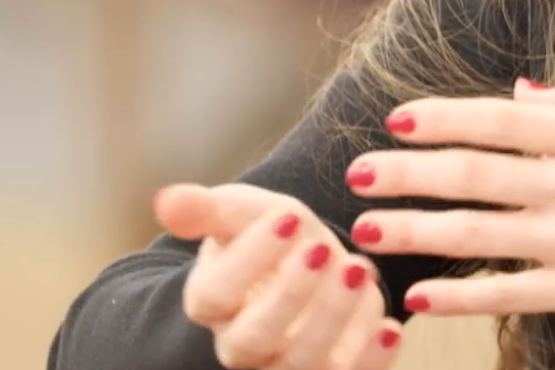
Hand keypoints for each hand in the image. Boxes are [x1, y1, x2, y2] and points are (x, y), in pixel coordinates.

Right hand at [156, 183, 404, 369]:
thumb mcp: (243, 212)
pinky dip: (371, 362)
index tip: (285, 218)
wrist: (313, 262)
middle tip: (320, 249)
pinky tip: (390, 326)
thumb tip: (164, 200)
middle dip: (288, 296)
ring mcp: (286, 366)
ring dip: (332, 320)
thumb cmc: (272, 236)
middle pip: (253, 340)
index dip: (247, 260)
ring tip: (359, 269)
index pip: (214, 294)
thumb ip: (208, 209)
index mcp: (213, 302)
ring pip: (301, 365)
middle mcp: (243, 344)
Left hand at [344, 80, 554, 346]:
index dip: (443, 118)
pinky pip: (508, 294)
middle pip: (476, 175)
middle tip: (357, 172)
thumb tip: (517, 93)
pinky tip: (419, 294)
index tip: (396, 120)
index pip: (500, 121)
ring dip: (415, 232)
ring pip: (479, 234)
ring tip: (368, 230)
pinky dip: (459, 296)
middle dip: (408, 173)